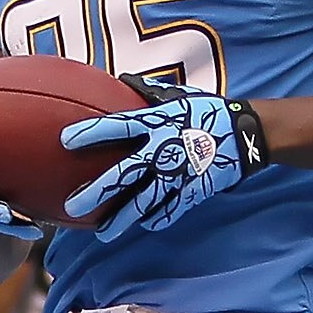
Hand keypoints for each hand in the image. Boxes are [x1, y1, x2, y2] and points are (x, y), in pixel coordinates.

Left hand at [56, 78, 268, 237]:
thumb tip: (123, 80)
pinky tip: (141, 224)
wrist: (247, 135)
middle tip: (73, 205)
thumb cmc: (209, 111)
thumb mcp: (178, 97)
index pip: (117, 126)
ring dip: (120, 219)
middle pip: (123, 174)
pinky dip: (154, 219)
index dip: (91, 132)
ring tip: (101, 233)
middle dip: (97, 191)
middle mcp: (163, 151)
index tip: (65, 140)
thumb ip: (148, 92)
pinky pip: (168, 210)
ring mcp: (178, 175)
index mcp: (157, 123)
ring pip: (142, 202)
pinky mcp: (192, 192)